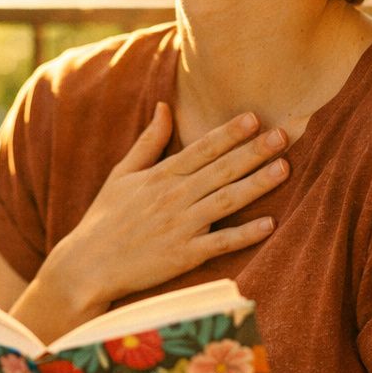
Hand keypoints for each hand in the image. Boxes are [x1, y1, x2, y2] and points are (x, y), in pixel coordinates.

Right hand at [29, 102, 287, 327]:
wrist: (87, 265)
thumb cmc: (104, 219)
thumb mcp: (121, 174)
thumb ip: (147, 142)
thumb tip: (164, 107)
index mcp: (160, 176)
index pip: (201, 149)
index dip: (229, 133)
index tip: (254, 118)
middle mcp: (173, 197)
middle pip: (221, 170)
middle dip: (253, 151)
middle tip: (282, 136)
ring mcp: (180, 226)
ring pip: (226, 201)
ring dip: (257, 184)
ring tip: (284, 168)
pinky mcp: (184, 255)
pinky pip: (221, 243)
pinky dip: (245, 234)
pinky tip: (269, 224)